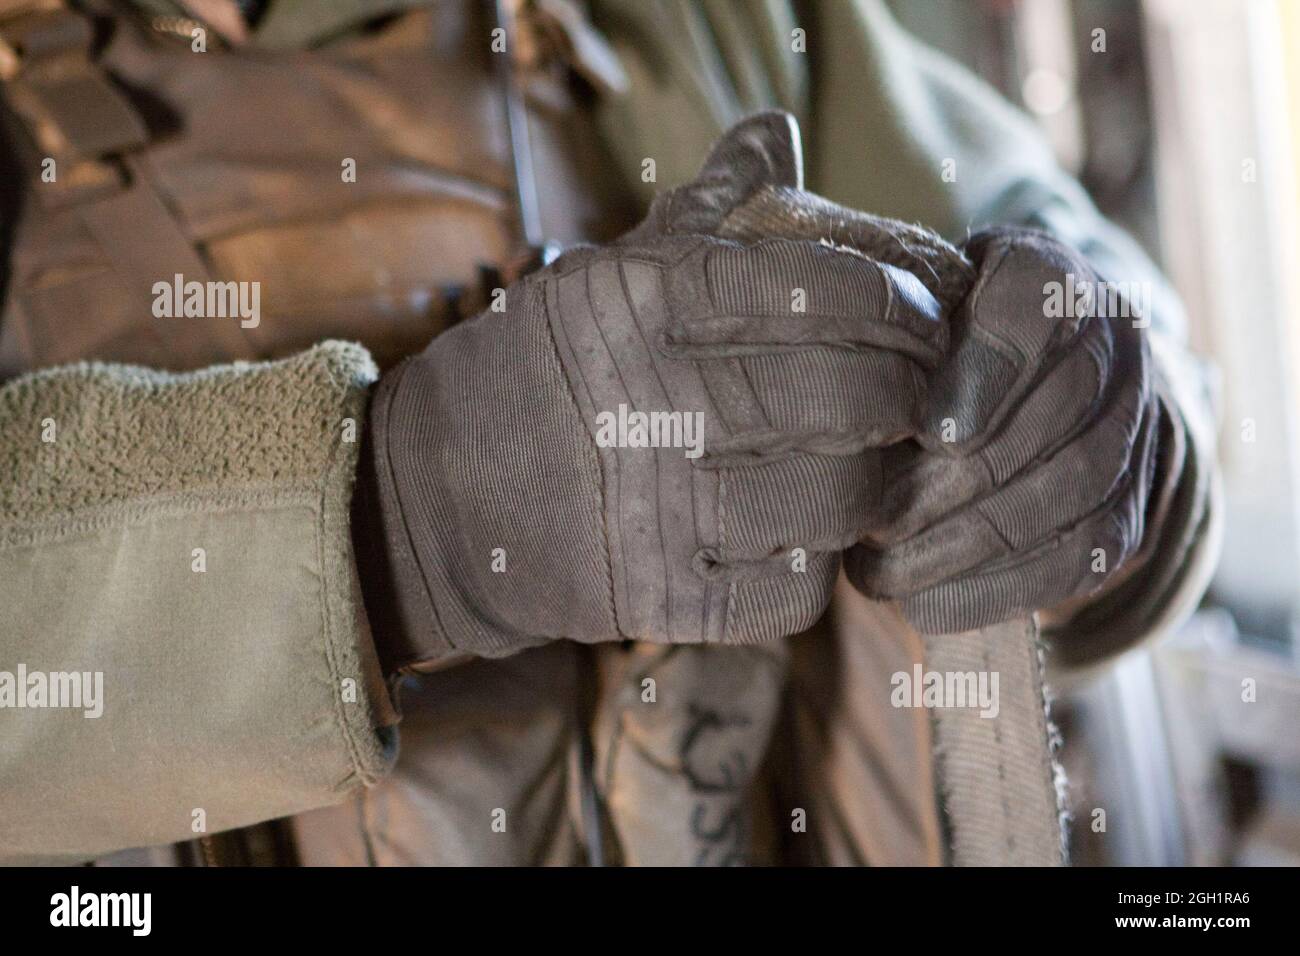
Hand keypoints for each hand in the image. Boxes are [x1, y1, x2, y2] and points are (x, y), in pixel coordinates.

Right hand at [362, 115, 947, 664]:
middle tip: (926, 399)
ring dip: (874, 486)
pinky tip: (813, 542)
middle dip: (908, 397)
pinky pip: (785, 593)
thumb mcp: (603, 277)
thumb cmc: (542, 373)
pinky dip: (818, 570)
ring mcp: (652, 506)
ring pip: (827, 501)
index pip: (815, 287)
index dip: (895, 303)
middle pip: (839, 396)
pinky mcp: (654, 596)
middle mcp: (651, 397)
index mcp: (642, 303)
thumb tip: (773, 131)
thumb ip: (698, 213)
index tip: (924, 318)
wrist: (435, 497)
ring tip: (878, 470)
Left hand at [845, 227, 1160, 633]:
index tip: (928, 432)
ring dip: (966, 545)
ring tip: (882, 572)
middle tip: (873, 523)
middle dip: (954, 484)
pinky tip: (925, 602)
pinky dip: (996, 590)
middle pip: (1051, 422)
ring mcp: (1131, 436)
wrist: (1036, 383)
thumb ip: (895, 331)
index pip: (1032, 311)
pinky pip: (1077, 561)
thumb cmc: (940, 347)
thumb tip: (846, 392)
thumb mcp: (913, 311)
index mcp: (1051, 281)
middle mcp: (1112, 352)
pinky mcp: (1126, 515)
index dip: (984, 375)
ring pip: (1068, 495)